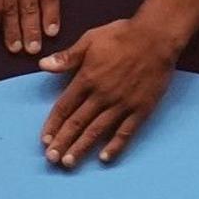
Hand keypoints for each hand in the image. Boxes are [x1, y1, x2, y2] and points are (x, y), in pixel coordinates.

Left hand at [40, 15, 179, 168]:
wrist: (156, 37)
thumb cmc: (122, 35)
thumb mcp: (90, 40)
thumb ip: (67, 57)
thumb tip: (42, 65)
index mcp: (87, 78)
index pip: (64, 107)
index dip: (53, 125)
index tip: (44, 140)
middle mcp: (102, 95)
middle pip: (77, 123)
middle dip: (62, 142)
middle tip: (51, 159)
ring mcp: (122, 104)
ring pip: (97, 131)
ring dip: (81, 148)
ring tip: (69, 163)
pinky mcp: (140, 109)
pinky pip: (125, 131)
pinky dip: (115, 146)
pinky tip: (104, 159)